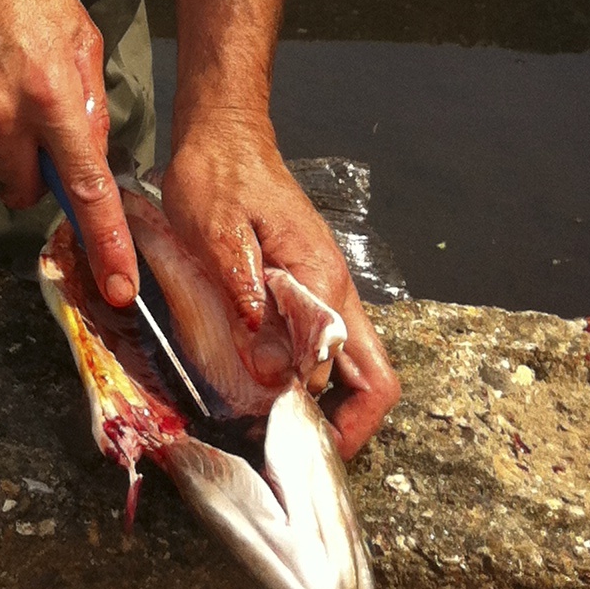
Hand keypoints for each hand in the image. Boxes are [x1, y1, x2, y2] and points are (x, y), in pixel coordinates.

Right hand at [0, 0, 139, 308]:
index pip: (85, 187)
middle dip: (34, 178)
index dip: (103, 242)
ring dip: (2, 128)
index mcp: (52, 92)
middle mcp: (3, 110)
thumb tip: (88, 152)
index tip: (115, 285)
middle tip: (38, 133)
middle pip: (23, 189)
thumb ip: (88, 99)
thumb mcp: (80, 32)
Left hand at [155, 105, 400, 458]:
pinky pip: (326, 346)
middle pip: (373, 378)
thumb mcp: (216, 231)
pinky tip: (264, 387)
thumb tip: (268, 366)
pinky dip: (307, 377)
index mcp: (322, 280)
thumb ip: (244, 295)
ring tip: (273, 431)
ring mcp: (327, 289)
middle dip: (345, 427)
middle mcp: (338, 290)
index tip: (278, 445)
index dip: (322, 419)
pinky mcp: (307, 287)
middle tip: (292, 455)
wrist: (224, 133)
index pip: (351, 374)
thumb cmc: (217, 175)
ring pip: (353, 366)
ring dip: (326, 404)